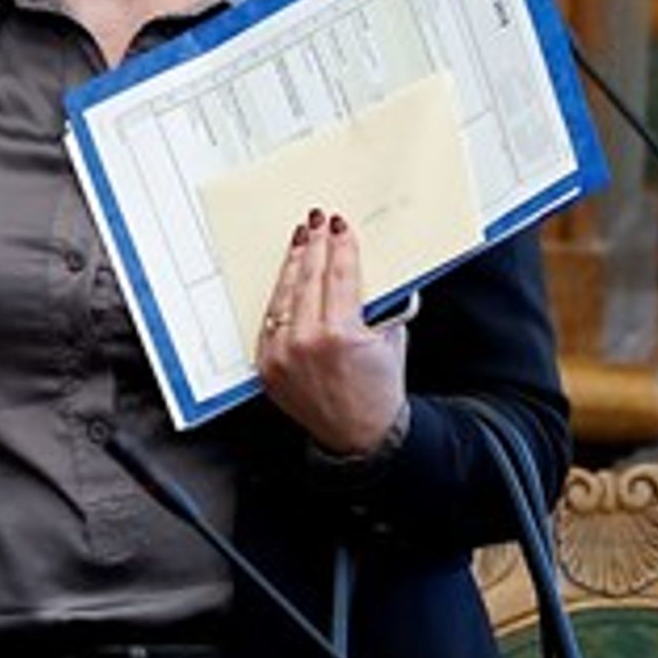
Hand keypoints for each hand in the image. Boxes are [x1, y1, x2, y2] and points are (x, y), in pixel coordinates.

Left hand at [255, 210, 407, 455]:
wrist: (359, 435)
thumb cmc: (379, 389)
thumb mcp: (390, 340)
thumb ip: (378, 304)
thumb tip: (360, 266)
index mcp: (340, 336)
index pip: (338, 276)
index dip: (340, 247)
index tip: (340, 227)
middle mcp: (306, 343)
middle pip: (308, 279)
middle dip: (314, 246)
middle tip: (317, 222)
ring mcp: (282, 355)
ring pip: (283, 296)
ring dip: (293, 265)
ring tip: (301, 242)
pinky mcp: (267, 365)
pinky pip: (270, 321)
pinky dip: (280, 298)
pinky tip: (287, 279)